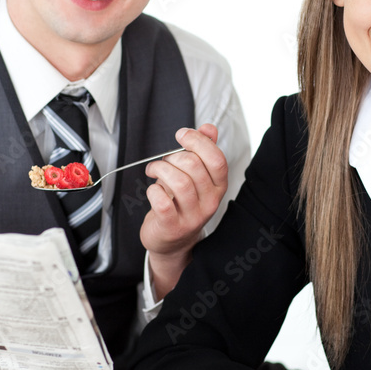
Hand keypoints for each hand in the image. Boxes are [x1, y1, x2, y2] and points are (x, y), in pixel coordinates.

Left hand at [140, 124, 228, 298]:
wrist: (172, 241)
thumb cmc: (182, 203)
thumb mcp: (196, 177)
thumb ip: (203, 151)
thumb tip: (209, 128)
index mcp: (218, 187)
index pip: (216, 159)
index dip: (198, 142)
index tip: (181, 135)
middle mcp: (210, 202)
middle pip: (194, 167)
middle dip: (173, 156)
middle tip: (163, 161)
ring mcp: (193, 216)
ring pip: (179, 182)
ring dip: (160, 169)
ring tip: (154, 170)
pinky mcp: (173, 226)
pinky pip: (163, 202)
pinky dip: (153, 190)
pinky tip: (152, 189)